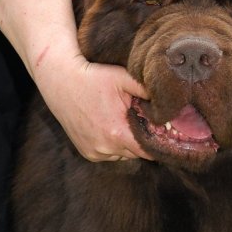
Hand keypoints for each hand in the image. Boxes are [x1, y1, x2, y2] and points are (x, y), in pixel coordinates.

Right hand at [0, 0, 153, 162]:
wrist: (60, 81)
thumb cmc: (94, 77)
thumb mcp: (124, 79)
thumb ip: (149, 91)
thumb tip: (172, 100)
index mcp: (118, 134)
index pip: (150, 150)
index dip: (160, 142)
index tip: (167, 131)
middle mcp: (105, 149)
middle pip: (138, 152)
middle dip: (144, 138)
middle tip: (147, 121)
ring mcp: (94, 152)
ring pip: (124, 154)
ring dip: (128, 142)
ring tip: (126, 120)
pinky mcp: (86, 152)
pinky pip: (109, 153)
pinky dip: (114, 144)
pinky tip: (110, 124)